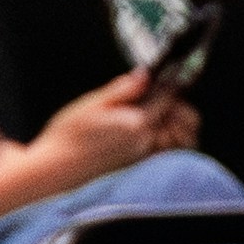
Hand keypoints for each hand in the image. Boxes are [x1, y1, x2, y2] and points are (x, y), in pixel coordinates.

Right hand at [31, 67, 192, 189]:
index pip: (167, 98)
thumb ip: (122, 90)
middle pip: (186, 122)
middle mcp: (148, 143)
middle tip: (164, 95)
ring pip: (183, 139)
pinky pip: (170, 151)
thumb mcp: (93, 104)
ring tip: (160, 112)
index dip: (169, 82)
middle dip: (180, 106)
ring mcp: (148, 158)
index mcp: (136, 124)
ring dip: (178, 123)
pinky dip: (170, 138)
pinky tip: (152, 129)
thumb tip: (145, 75)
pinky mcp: (143, 167)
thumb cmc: (68, 135)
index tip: (168, 73)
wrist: (57, 170)